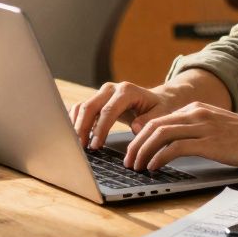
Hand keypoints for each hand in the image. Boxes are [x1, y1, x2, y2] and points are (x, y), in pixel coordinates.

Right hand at [69, 82, 186, 149]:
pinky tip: (76, 136)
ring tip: (77, 145)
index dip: (100, 129)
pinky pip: (81, 109)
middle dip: (83, 128)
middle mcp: (111, 88)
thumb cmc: (159, 108)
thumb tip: (135, 127)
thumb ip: (149, 120)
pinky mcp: (97, 99)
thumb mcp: (161, 114)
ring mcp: (102, 93)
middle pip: (90, 107)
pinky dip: (76, 121)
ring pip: (83, 107)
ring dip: (77, 126)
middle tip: (81, 148)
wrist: (157, 99)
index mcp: (127, 91)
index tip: (96, 146)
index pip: (108, 110)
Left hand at [125, 102, 237, 171]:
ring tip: (136, 166)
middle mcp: (196, 114)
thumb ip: (196, 130)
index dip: (141, 136)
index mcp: (196, 109)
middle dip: (136, 144)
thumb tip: (175, 145)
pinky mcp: (208, 142)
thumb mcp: (216, 127)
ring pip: (160, 134)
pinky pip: (175, 148)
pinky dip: (160, 157)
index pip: (158, 119)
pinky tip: (154, 167)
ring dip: (143, 151)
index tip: (133, 151)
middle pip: (154, 126)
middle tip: (128, 161)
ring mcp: (202, 127)